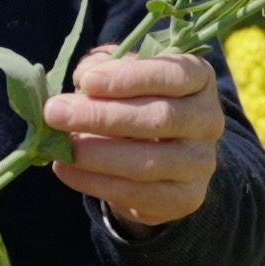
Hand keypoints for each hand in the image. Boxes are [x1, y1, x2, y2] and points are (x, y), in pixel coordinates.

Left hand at [43, 46, 222, 228]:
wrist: (156, 156)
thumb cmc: (133, 101)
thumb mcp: (121, 75)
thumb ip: (103, 68)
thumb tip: (84, 80)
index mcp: (199, 79)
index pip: (173, 75)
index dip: (129, 78)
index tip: (86, 82)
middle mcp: (208, 120)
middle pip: (159, 118)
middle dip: (101, 116)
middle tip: (55, 113)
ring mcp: (201, 162)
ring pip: (149, 162)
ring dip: (97, 154)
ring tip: (61, 147)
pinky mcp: (185, 198)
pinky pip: (139, 194)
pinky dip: (96, 183)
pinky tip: (66, 170)